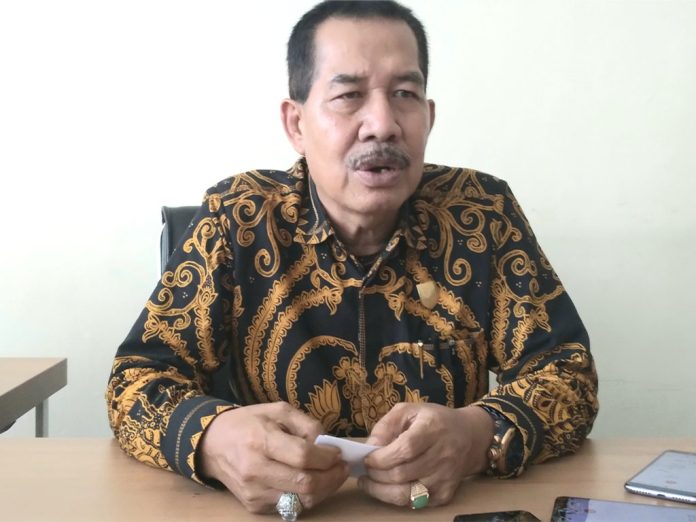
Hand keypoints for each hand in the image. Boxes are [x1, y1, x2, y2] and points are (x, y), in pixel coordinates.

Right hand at [198, 401, 349, 512]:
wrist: (213, 444)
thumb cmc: (248, 423)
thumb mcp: (277, 410)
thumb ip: (305, 424)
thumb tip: (328, 444)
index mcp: (261, 441)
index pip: (303, 456)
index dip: (327, 457)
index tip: (338, 453)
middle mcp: (255, 470)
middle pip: (305, 483)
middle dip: (332, 477)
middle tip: (343, 467)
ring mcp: (254, 492)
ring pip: (302, 500)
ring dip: (324, 489)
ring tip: (333, 475)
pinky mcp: (254, 506)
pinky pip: (290, 505)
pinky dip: (307, 496)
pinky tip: (312, 482)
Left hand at [359, 403, 493, 506]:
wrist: (469, 437)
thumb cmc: (434, 421)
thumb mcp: (409, 410)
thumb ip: (386, 425)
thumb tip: (370, 447)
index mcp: (433, 429)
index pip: (405, 449)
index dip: (382, 458)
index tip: (367, 459)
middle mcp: (443, 455)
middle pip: (403, 474)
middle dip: (377, 475)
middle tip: (365, 471)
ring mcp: (446, 478)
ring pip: (407, 494)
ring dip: (382, 491)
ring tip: (369, 482)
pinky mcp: (446, 494)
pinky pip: (415, 503)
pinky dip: (396, 498)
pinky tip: (388, 488)